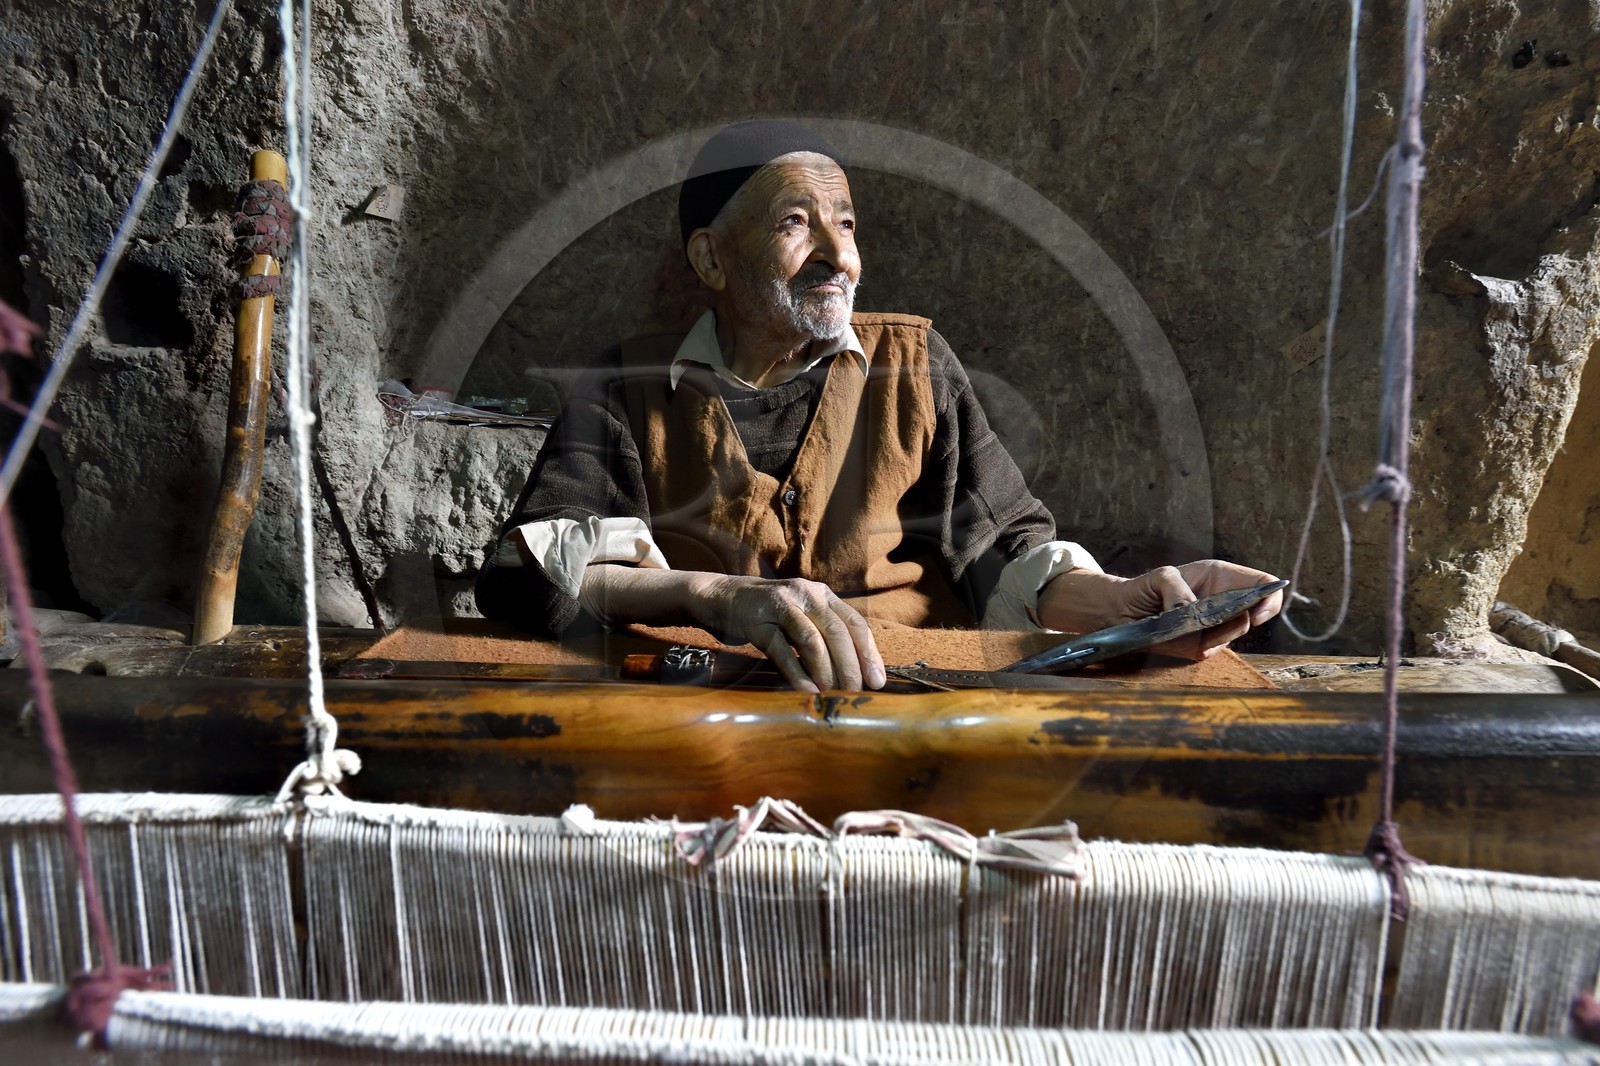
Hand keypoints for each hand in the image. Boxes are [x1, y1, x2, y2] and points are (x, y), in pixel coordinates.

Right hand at [700, 575, 885, 692]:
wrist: (724, 597)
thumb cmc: (771, 614)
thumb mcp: (803, 614)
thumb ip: (827, 633)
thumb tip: (857, 673)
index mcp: (823, 595)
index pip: (855, 623)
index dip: (869, 653)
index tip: (877, 681)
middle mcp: (806, 595)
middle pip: (837, 632)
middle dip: (850, 666)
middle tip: (856, 693)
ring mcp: (781, 606)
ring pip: (812, 640)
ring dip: (825, 671)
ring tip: (833, 694)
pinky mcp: (758, 622)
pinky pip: (781, 651)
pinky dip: (797, 673)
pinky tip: (808, 690)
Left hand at [1036, 560, 1283, 660]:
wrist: (1120, 615)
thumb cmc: (1142, 589)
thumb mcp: (1159, 577)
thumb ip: (1176, 587)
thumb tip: (1190, 610)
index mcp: (1221, 578)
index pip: (1264, 584)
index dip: (1268, 597)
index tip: (1253, 612)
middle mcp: (1224, 601)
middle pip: (1256, 613)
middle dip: (1239, 623)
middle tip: (1213, 626)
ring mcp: (1216, 625)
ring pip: (1236, 633)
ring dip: (1220, 637)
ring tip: (1194, 632)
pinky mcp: (1204, 644)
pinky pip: (1217, 650)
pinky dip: (1208, 648)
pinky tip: (1193, 645)